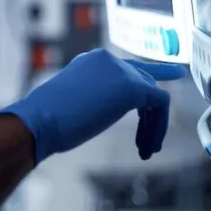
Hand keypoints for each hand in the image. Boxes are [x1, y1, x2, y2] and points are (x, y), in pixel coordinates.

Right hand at [0, 48, 187, 162]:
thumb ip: (95, 98)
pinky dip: (158, 127)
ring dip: (153, 126)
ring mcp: (120, 70)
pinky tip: (148, 146)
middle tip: (148, 143)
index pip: (127, 68)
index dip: (149, 79)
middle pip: (144, 82)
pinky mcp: (131, 86)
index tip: (171, 77)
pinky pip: (160, 103)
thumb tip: (103, 109)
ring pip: (153, 95)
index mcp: (91, 62)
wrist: (40, 120)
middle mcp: (107, 59)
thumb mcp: (75, 101)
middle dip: (150, 115)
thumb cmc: (48, 120)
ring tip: (146, 150)